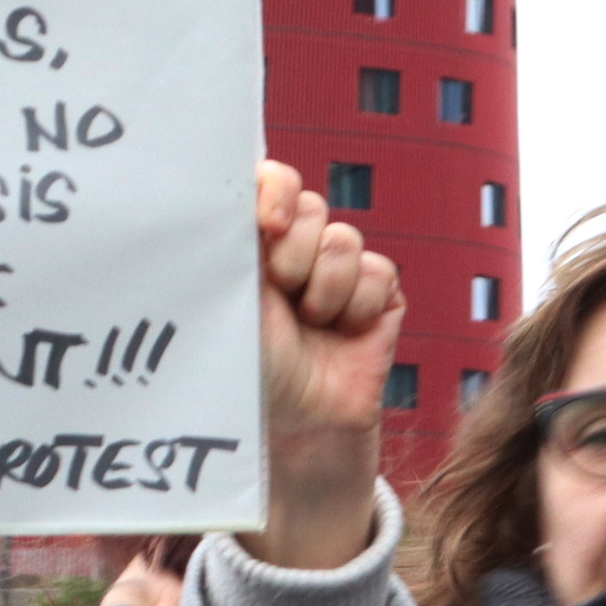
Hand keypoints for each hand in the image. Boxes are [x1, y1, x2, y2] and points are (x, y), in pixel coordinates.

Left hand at [250, 161, 405, 569]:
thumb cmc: (245, 368)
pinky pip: (378, 271)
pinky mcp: (379, 298)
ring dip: (323, 286)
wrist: (293, 426)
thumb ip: (233, 237)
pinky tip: (341, 334)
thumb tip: (239, 184)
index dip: (273, 187)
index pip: (269, 179)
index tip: (265, 220)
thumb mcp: (226, 295)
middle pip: (309, 204)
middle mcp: (294, 251)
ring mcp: (338, 273)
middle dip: (293, 249)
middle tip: (280, 292)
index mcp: (250, 244)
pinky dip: (357, 306)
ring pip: (343, 238)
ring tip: (309, 324)